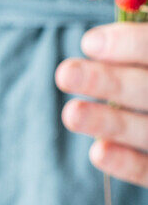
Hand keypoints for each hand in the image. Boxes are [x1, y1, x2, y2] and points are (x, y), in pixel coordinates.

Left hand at [55, 22, 147, 187]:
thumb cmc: (145, 83)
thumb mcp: (145, 67)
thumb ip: (138, 49)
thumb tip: (97, 41)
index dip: (130, 44)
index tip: (89, 43)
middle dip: (109, 82)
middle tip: (65, 73)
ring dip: (109, 122)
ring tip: (71, 113)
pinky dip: (127, 163)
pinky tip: (98, 152)